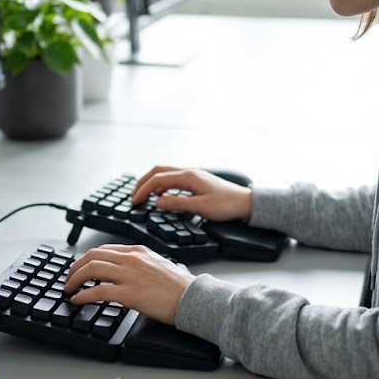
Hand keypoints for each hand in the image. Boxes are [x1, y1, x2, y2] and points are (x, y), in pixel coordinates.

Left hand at [63, 244, 193, 324]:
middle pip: (92, 256)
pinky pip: (98, 291)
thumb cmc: (179, 287)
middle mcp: (132, 259)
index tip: (79, 268)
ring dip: (75, 279)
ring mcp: (130, 275)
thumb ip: (139, 265)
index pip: (104, 249)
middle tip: (68, 279)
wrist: (193, 298)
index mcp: (138, 251)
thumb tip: (123, 274)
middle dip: (75, 267)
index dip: (86, 259)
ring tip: (69, 289)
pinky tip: (77, 300)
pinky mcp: (130, 294)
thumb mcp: (158, 265)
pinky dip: (83, 295)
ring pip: (91, 269)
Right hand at [131, 165, 251, 221]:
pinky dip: (161, 184)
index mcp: (188, 176)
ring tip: (142, 195)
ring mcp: (192, 175)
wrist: (245, 203)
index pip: (158, 179)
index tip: (135, 201)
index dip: (143, 190)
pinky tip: (160, 195)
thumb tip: (157, 202)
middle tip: (133, 196)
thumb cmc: (226, 205)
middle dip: (143, 182)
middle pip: (158, 171)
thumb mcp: (200, 207)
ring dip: (151, 182)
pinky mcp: (195, 180)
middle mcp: (188, 172)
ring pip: (164, 173)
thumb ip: (177, 203)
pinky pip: (172, 178)